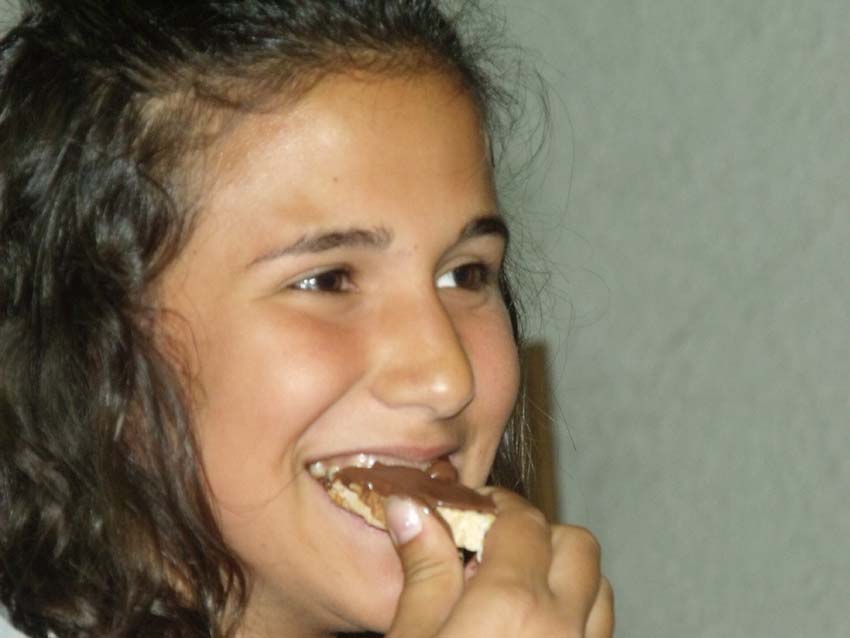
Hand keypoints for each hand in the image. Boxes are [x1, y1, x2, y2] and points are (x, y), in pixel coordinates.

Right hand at [384, 489, 613, 636]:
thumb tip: (410, 508)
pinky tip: (533, 628)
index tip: (474, 509)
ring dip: (565, 575)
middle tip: (495, 549)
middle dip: (539, 534)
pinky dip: (577, 615)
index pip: (524, 521)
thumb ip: (423, 571)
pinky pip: (598, 630)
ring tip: (517, 591)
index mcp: (513, 605)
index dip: (498, 506)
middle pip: (576, 545)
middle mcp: (562, 627)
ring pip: (599, 589)